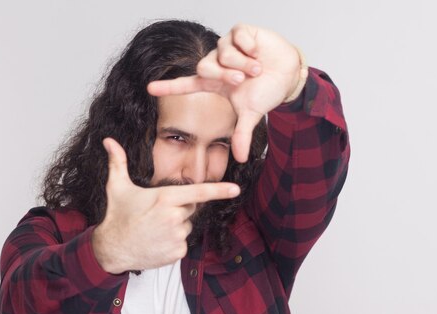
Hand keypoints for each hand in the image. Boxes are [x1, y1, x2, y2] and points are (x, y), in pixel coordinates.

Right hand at [92, 138, 240, 273]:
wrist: (112, 249)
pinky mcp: (177, 253)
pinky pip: (183, 244)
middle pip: (190, 208)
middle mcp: (174, 217)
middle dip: (178, 208)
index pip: (198, 192)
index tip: (235, 189)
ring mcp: (176, 237)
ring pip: (186, 226)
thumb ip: (117, 162)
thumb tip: (108, 141)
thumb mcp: (116, 187)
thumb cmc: (116, 216)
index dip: (219, 190)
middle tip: (156, 213)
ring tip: (154, 228)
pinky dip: (173, 243)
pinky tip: (156, 241)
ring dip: (175, 226)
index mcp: (164, 199)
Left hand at [147, 24, 305, 162]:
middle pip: (204, 66)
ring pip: (222, 52)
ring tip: (257, 68)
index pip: (186, 84)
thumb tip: (241, 159)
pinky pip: (237, 35)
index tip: (149, 89)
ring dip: (242, 62)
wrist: (288, 75)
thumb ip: (242, 134)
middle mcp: (217, 63)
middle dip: (224, 74)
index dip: (168, 87)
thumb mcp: (251, 114)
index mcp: (214, 82)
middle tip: (241, 80)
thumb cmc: (266, 91)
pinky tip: (258, 52)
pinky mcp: (240, 32)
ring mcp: (227, 46)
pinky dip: (249, 46)